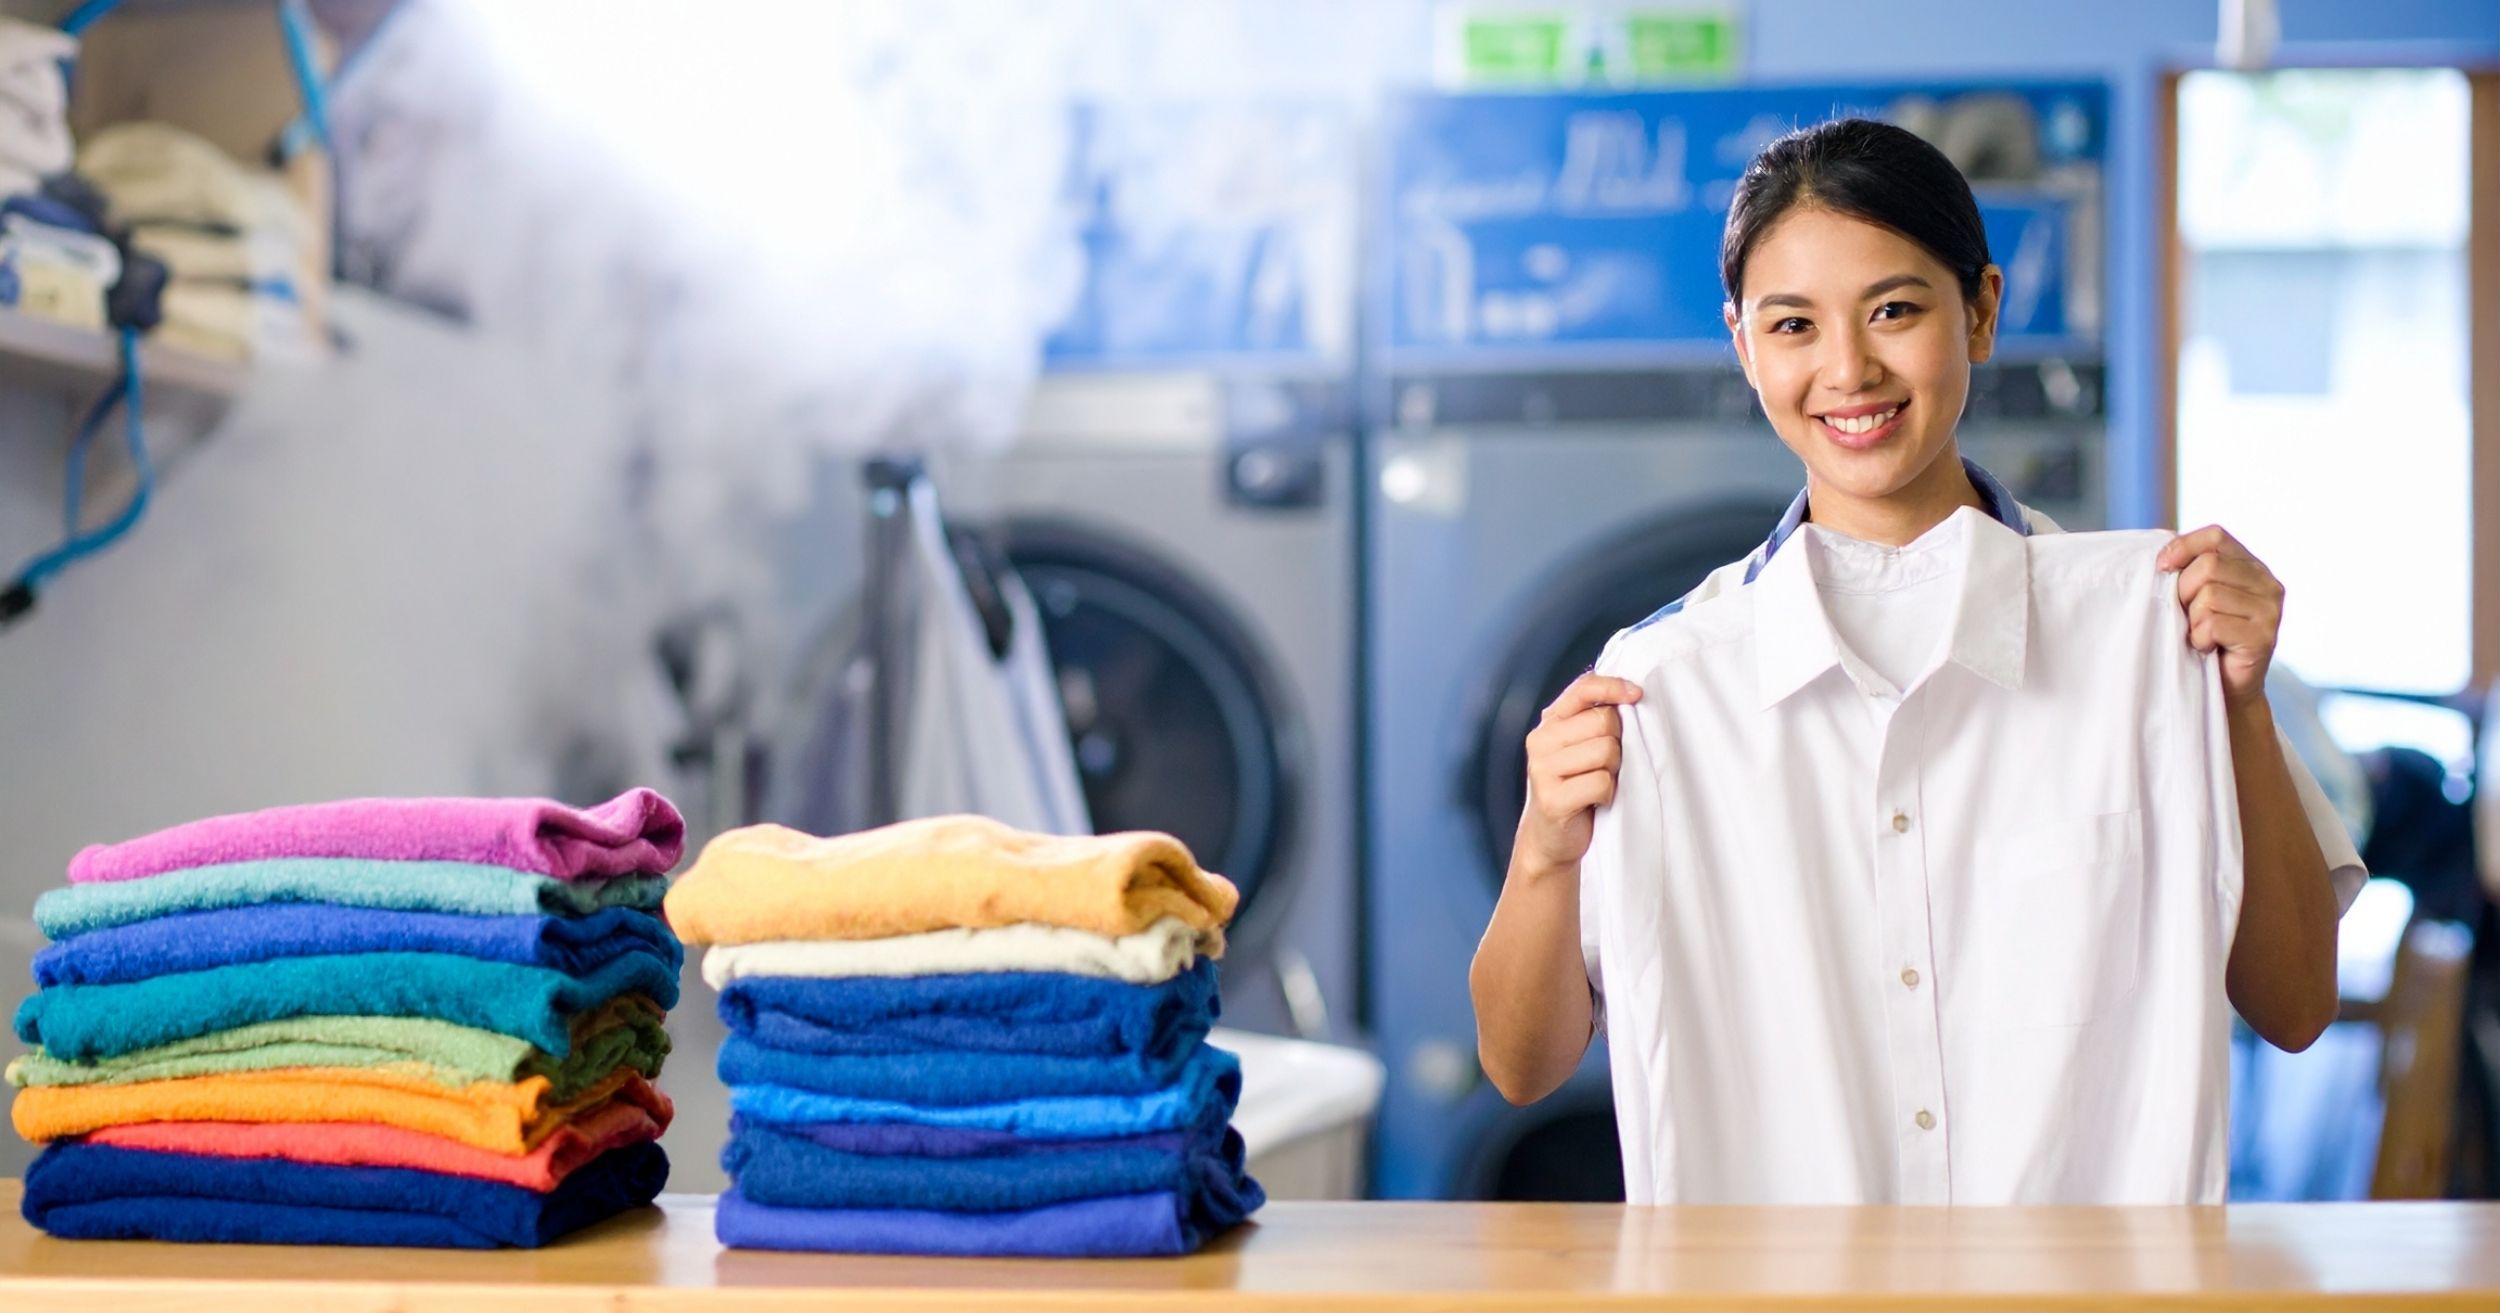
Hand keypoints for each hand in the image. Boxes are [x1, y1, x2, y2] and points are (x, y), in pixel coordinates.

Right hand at [1515, 673, 1643, 872]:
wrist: (1551, 839)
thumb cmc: (1576, 787)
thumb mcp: (1580, 747)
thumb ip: (1594, 719)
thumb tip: (1632, 694)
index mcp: (1549, 722)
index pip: (1583, 688)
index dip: (1614, 687)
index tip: (1637, 695)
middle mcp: (1540, 741)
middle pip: (1604, 721)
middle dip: (1617, 743)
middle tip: (1605, 765)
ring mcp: (1542, 770)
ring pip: (1605, 751)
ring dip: (1613, 771)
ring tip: (1598, 783)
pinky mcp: (1552, 799)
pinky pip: (1601, 782)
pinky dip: (1607, 794)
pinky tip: (1595, 801)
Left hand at [2157, 525, 2283, 708]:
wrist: (2225, 688)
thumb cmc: (2203, 636)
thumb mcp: (2195, 595)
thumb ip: (2189, 570)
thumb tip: (2161, 555)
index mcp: (2252, 566)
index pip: (2216, 536)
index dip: (2183, 547)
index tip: (2161, 567)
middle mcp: (2268, 584)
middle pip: (2208, 566)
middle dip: (2183, 591)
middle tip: (2185, 614)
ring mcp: (2270, 611)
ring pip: (2209, 596)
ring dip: (2192, 619)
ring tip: (2200, 633)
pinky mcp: (2264, 638)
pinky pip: (2213, 625)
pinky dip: (2199, 638)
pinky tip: (2207, 647)